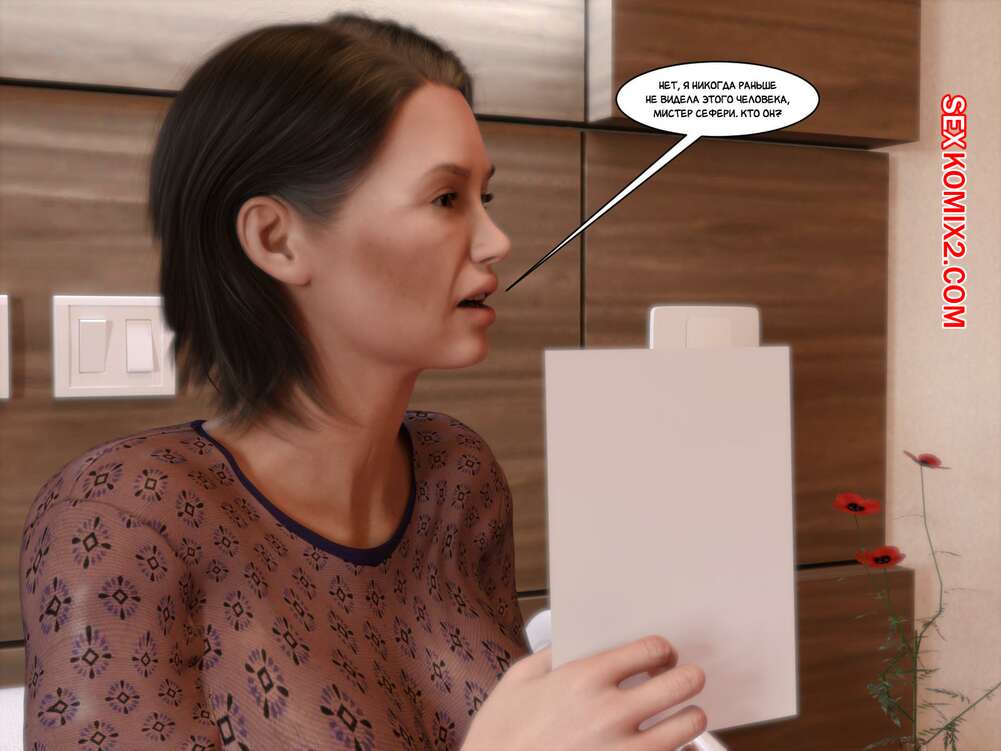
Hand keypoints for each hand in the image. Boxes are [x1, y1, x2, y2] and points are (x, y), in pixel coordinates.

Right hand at [462, 634, 706, 750]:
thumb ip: (553, 655)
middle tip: (687, 679)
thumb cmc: (500, 735)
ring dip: (690, 716)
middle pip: (681, 684)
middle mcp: (610, 713)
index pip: (650, 650)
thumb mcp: (518, 680)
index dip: (663, 650)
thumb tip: (578, 645)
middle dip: (689, 677)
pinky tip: (672, 748)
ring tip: (684, 716)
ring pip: (688, 726)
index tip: (663, 656)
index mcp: (584, 678)